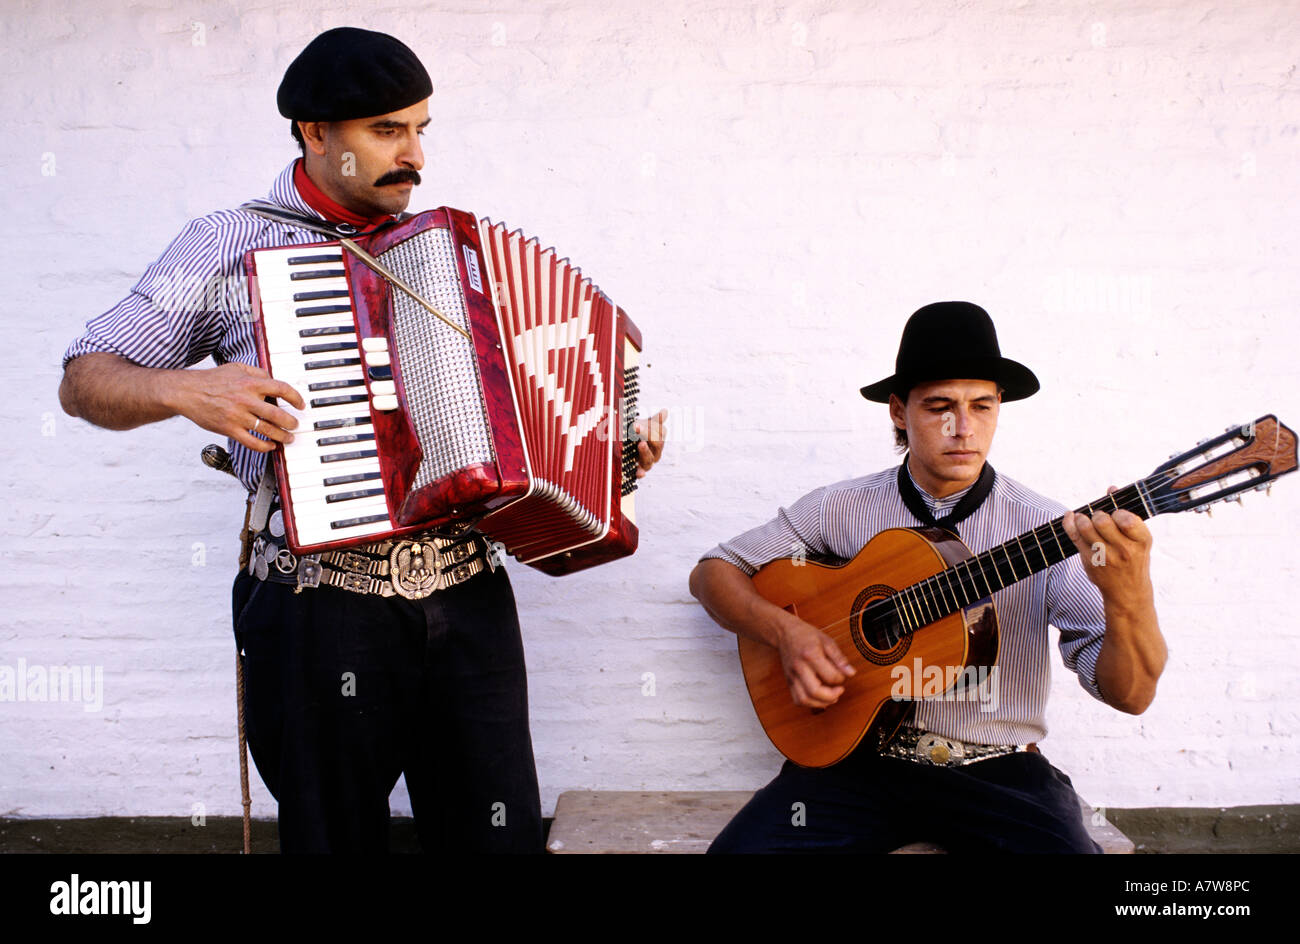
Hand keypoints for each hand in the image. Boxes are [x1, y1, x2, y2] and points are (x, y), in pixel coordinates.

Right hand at [171, 362, 304, 452]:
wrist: (187, 392)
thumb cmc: (212, 380)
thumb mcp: (237, 367)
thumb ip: (257, 372)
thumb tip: (274, 380)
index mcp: (250, 383)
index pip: (281, 389)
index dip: (295, 397)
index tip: (300, 404)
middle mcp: (245, 400)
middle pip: (277, 414)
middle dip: (291, 422)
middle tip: (295, 425)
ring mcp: (237, 416)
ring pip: (267, 430)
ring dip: (282, 436)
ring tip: (288, 438)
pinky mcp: (229, 429)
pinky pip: (252, 442)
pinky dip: (264, 446)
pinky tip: (270, 446)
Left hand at [633, 408, 666, 477]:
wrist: (627, 443)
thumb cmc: (639, 434)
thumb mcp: (645, 425)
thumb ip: (655, 420)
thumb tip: (665, 411)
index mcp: (660, 439)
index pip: (661, 432)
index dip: (652, 427)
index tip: (640, 422)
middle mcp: (656, 451)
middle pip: (657, 444)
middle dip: (648, 435)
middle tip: (637, 427)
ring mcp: (648, 461)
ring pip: (650, 458)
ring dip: (646, 451)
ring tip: (641, 444)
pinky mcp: (640, 470)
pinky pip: (641, 472)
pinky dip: (641, 473)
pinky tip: (639, 473)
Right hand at [776, 616, 856, 708]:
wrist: (785, 632)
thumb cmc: (807, 635)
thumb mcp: (826, 641)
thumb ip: (839, 658)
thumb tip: (851, 673)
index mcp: (810, 655)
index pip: (830, 676)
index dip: (841, 678)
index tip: (843, 674)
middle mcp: (799, 667)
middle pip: (814, 691)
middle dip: (831, 696)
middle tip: (840, 690)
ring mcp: (792, 676)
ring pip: (804, 699)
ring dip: (821, 703)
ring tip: (831, 697)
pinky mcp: (789, 681)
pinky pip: (797, 699)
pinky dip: (810, 703)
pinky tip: (819, 698)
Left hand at [1061, 487, 1154, 605]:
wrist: (1127, 592)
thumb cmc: (1134, 559)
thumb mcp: (1138, 539)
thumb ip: (1127, 513)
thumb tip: (1111, 488)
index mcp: (1141, 541)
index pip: (1127, 519)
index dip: (1118, 512)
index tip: (1116, 513)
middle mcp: (1124, 550)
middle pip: (1103, 521)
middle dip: (1098, 514)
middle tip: (1098, 516)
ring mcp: (1105, 557)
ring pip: (1086, 528)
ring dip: (1082, 518)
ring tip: (1083, 518)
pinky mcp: (1089, 561)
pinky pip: (1075, 537)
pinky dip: (1069, 523)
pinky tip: (1070, 517)